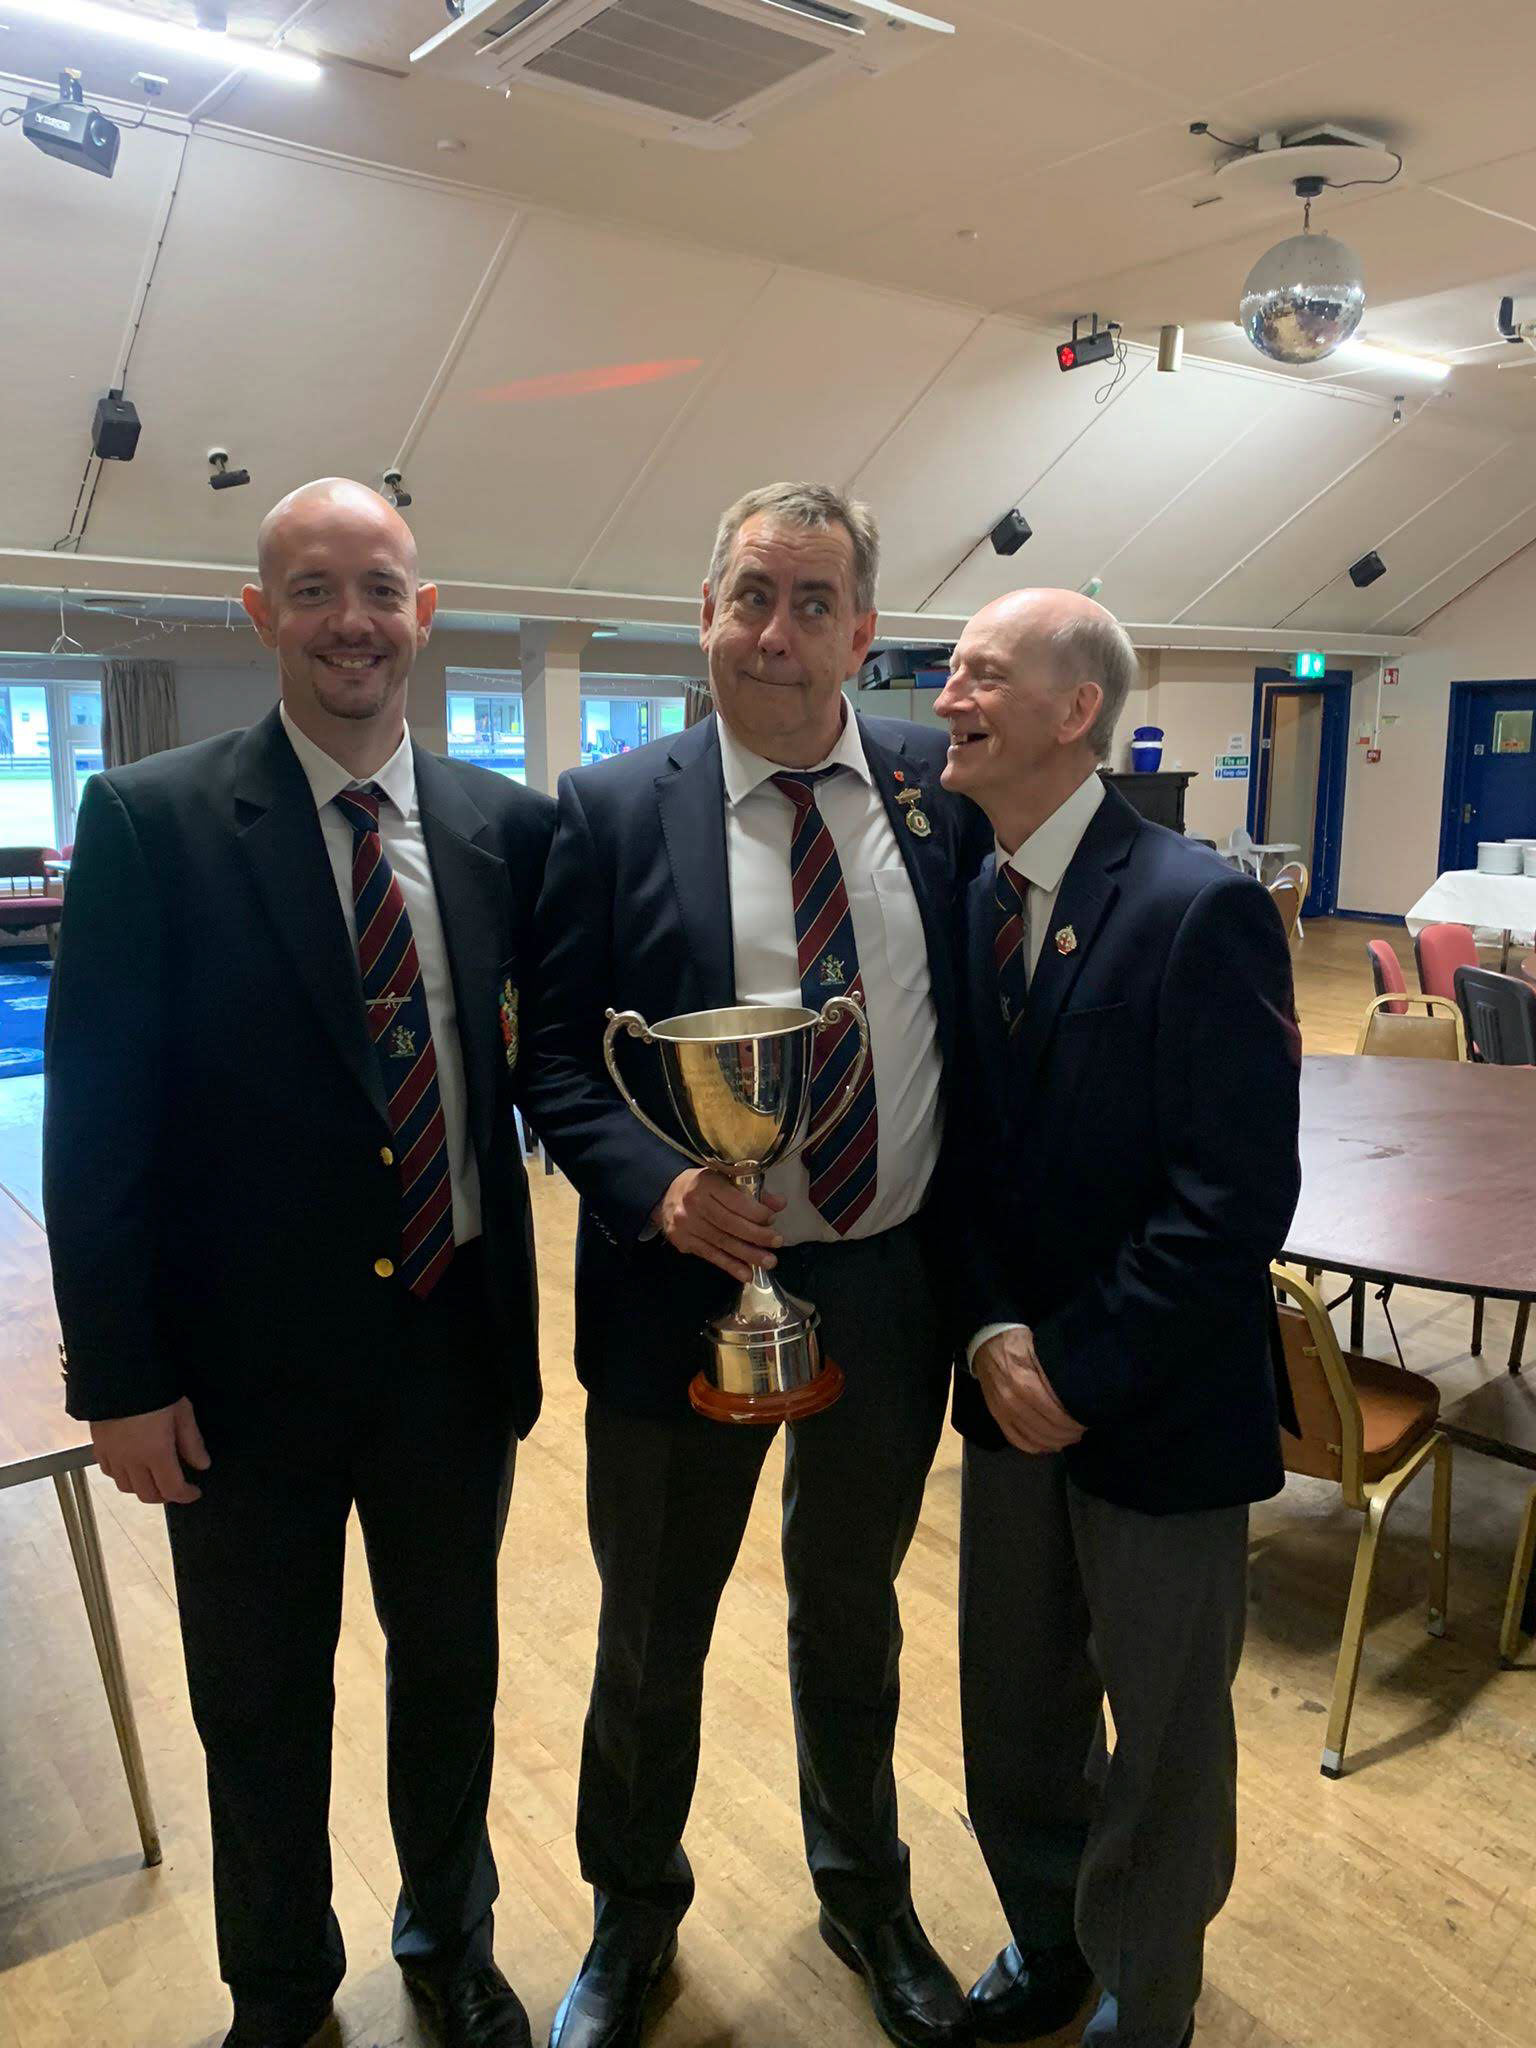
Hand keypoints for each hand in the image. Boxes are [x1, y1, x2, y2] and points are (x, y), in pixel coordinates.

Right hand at [91, 1397, 210, 1505]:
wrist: (118, 1374)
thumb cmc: (155, 1390)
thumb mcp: (182, 1412)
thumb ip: (192, 1442)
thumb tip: (202, 1465)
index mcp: (156, 1453)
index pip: (172, 1489)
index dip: (186, 1495)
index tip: (194, 1492)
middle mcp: (132, 1461)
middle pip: (147, 1495)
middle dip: (165, 1495)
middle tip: (176, 1486)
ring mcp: (112, 1455)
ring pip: (126, 1487)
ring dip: (143, 1487)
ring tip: (154, 1476)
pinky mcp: (98, 1447)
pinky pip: (109, 1472)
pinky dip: (122, 1476)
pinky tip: (131, 1466)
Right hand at [652, 1168, 785, 1282]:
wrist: (665, 1194)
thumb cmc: (701, 1186)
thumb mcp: (724, 1179)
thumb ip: (752, 1192)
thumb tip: (780, 1204)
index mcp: (706, 1183)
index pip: (736, 1201)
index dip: (756, 1213)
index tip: (772, 1220)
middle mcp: (694, 1203)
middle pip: (730, 1224)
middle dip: (757, 1236)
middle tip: (777, 1243)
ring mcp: (687, 1224)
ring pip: (722, 1243)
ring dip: (748, 1255)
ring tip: (769, 1262)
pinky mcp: (683, 1242)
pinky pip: (711, 1256)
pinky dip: (730, 1266)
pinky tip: (747, 1274)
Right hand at [974, 1329, 1083, 1455]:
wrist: (986, 1342)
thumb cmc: (1018, 1343)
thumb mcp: (1040, 1352)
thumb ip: (1054, 1376)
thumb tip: (1077, 1395)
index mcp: (1025, 1385)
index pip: (1055, 1416)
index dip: (1072, 1423)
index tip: (1085, 1422)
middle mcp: (1012, 1402)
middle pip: (1046, 1430)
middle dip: (1067, 1435)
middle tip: (1080, 1431)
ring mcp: (1001, 1411)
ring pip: (1033, 1439)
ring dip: (1053, 1442)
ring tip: (1067, 1438)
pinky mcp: (996, 1416)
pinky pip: (1016, 1439)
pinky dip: (1033, 1447)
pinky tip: (1047, 1445)